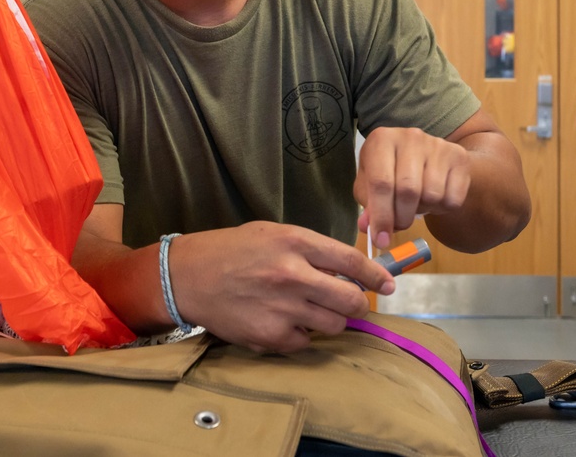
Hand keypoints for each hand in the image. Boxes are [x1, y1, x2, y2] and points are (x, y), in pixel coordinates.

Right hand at [169, 222, 394, 353]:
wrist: (187, 276)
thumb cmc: (231, 251)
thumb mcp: (272, 234)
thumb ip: (310, 250)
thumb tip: (350, 271)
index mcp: (294, 242)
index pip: (351, 262)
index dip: (376, 275)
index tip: (388, 284)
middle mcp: (292, 274)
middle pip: (352, 300)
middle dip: (357, 304)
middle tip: (349, 303)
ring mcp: (282, 308)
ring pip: (334, 326)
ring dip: (328, 320)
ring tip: (306, 310)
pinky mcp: (270, 336)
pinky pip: (304, 342)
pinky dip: (299, 335)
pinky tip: (279, 320)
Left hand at [354, 126, 470, 248]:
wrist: (426, 153)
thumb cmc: (390, 170)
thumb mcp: (370, 183)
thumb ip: (368, 206)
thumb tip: (368, 229)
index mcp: (382, 140)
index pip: (381, 183)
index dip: (381, 216)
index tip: (381, 240)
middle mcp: (410, 137)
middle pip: (408, 190)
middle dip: (402, 217)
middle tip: (399, 226)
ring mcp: (437, 145)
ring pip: (432, 195)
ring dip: (423, 211)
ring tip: (416, 203)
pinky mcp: (459, 156)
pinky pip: (453, 198)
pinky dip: (442, 209)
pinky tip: (433, 198)